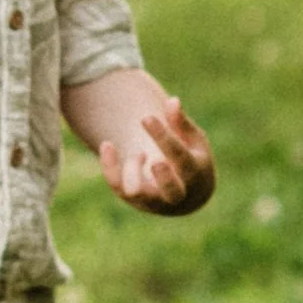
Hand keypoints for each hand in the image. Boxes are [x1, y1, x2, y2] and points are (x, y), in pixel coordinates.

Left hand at [100, 93, 215, 216]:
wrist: (186, 197)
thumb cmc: (192, 160)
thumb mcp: (194, 141)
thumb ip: (182, 123)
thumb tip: (172, 101)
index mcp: (195, 174)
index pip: (180, 157)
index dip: (163, 137)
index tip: (146, 117)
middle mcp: (176, 194)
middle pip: (171, 191)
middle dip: (164, 178)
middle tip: (155, 162)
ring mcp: (154, 201)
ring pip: (137, 192)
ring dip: (131, 167)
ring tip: (140, 153)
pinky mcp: (134, 201)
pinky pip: (118, 186)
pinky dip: (110, 167)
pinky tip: (107, 144)